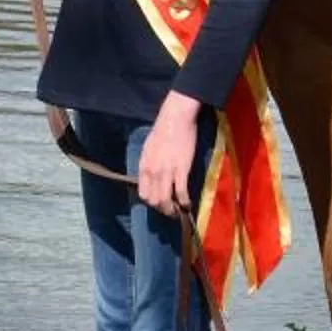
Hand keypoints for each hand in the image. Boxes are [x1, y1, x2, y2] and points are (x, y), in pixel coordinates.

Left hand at [138, 95, 203, 217]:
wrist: (175, 118)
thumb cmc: (163, 130)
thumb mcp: (148, 148)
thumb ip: (149, 164)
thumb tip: (152, 177)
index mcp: (143, 166)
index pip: (143, 194)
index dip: (151, 202)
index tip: (160, 202)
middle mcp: (152, 172)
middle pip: (153, 201)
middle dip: (162, 209)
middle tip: (171, 210)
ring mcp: (166, 172)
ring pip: (165, 201)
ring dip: (172, 210)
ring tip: (179, 212)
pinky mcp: (181, 170)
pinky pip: (181, 193)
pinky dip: (185, 202)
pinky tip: (188, 205)